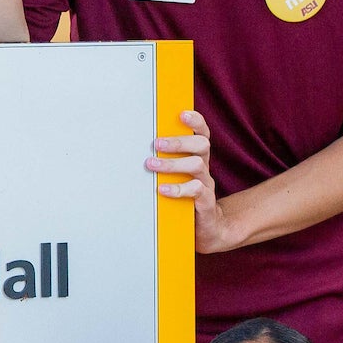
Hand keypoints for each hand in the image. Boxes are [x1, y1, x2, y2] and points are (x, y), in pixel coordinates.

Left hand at [149, 110, 237, 251]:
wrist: (207, 228)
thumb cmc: (185, 198)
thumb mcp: (176, 177)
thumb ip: (164, 161)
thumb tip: (134, 146)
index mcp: (197, 158)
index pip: (202, 134)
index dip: (196, 122)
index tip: (182, 114)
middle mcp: (204, 168)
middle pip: (201, 145)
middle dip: (179, 142)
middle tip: (156, 143)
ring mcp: (207, 184)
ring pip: (197, 165)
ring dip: (172, 164)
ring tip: (152, 165)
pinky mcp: (206, 202)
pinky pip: (196, 191)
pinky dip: (179, 189)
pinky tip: (163, 190)